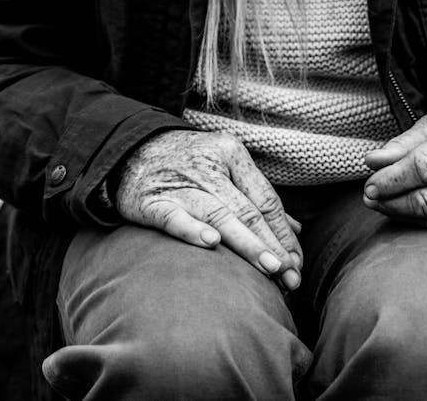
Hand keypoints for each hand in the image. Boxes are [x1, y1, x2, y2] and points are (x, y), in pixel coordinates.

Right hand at [113, 129, 301, 289]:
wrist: (130, 148)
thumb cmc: (188, 162)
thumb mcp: (225, 167)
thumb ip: (258, 197)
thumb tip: (296, 231)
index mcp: (231, 154)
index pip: (265, 199)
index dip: (283, 234)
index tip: (297, 264)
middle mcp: (210, 165)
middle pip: (248, 210)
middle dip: (273, 246)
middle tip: (291, 277)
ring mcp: (181, 182)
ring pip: (220, 214)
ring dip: (247, 245)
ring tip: (270, 269)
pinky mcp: (153, 200)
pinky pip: (175, 216)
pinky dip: (193, 229)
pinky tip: (212, 244)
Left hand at [363, 112, 426, 238]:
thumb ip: (404, 144)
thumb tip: (372, 161)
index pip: (425, 165)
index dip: (392, 178)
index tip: (369, 185)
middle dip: (392, 202)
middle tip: (369, 199)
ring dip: (403, 216)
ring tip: (384, 205)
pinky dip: (425, 226)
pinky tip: (412, 214)